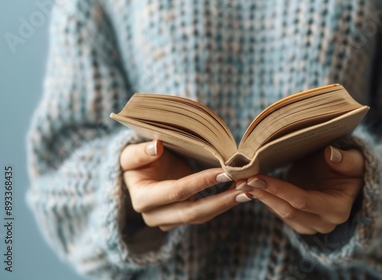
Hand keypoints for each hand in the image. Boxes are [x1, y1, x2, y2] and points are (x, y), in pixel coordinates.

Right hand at [120, 140, 251, 231]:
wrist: (140, 173)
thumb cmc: (139, 159)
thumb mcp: (132, 152)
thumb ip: (141, 151)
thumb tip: (156, 146)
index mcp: (142, 199)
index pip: (177, 192)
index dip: (202, 182)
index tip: (226, 171)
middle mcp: (154, 216)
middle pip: (192, 212)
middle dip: (222, 201)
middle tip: (247, 189)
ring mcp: (168, 222)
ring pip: (202, 216)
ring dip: (227, 204)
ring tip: (249, 190)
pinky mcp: (181, 221)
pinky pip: (205, 214)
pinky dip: (223, 203)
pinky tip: (241, 192)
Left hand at [235, 146, 363, 234]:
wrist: (345, 178)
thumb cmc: (349, 167)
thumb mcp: (353, 160)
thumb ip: (345, 159)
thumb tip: (330, 153)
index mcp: (338, 209)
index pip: (303, 201)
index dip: (279, 189)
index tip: (256, 176)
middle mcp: (325, 223)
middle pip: (288, 211)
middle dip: (263, 194)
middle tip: (241, 179)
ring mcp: (311, 226)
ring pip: (280, 214)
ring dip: (260, 197)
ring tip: (239, 182)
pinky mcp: (299, 223)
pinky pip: (279, 212)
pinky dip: (264, 199)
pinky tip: (248, 187)